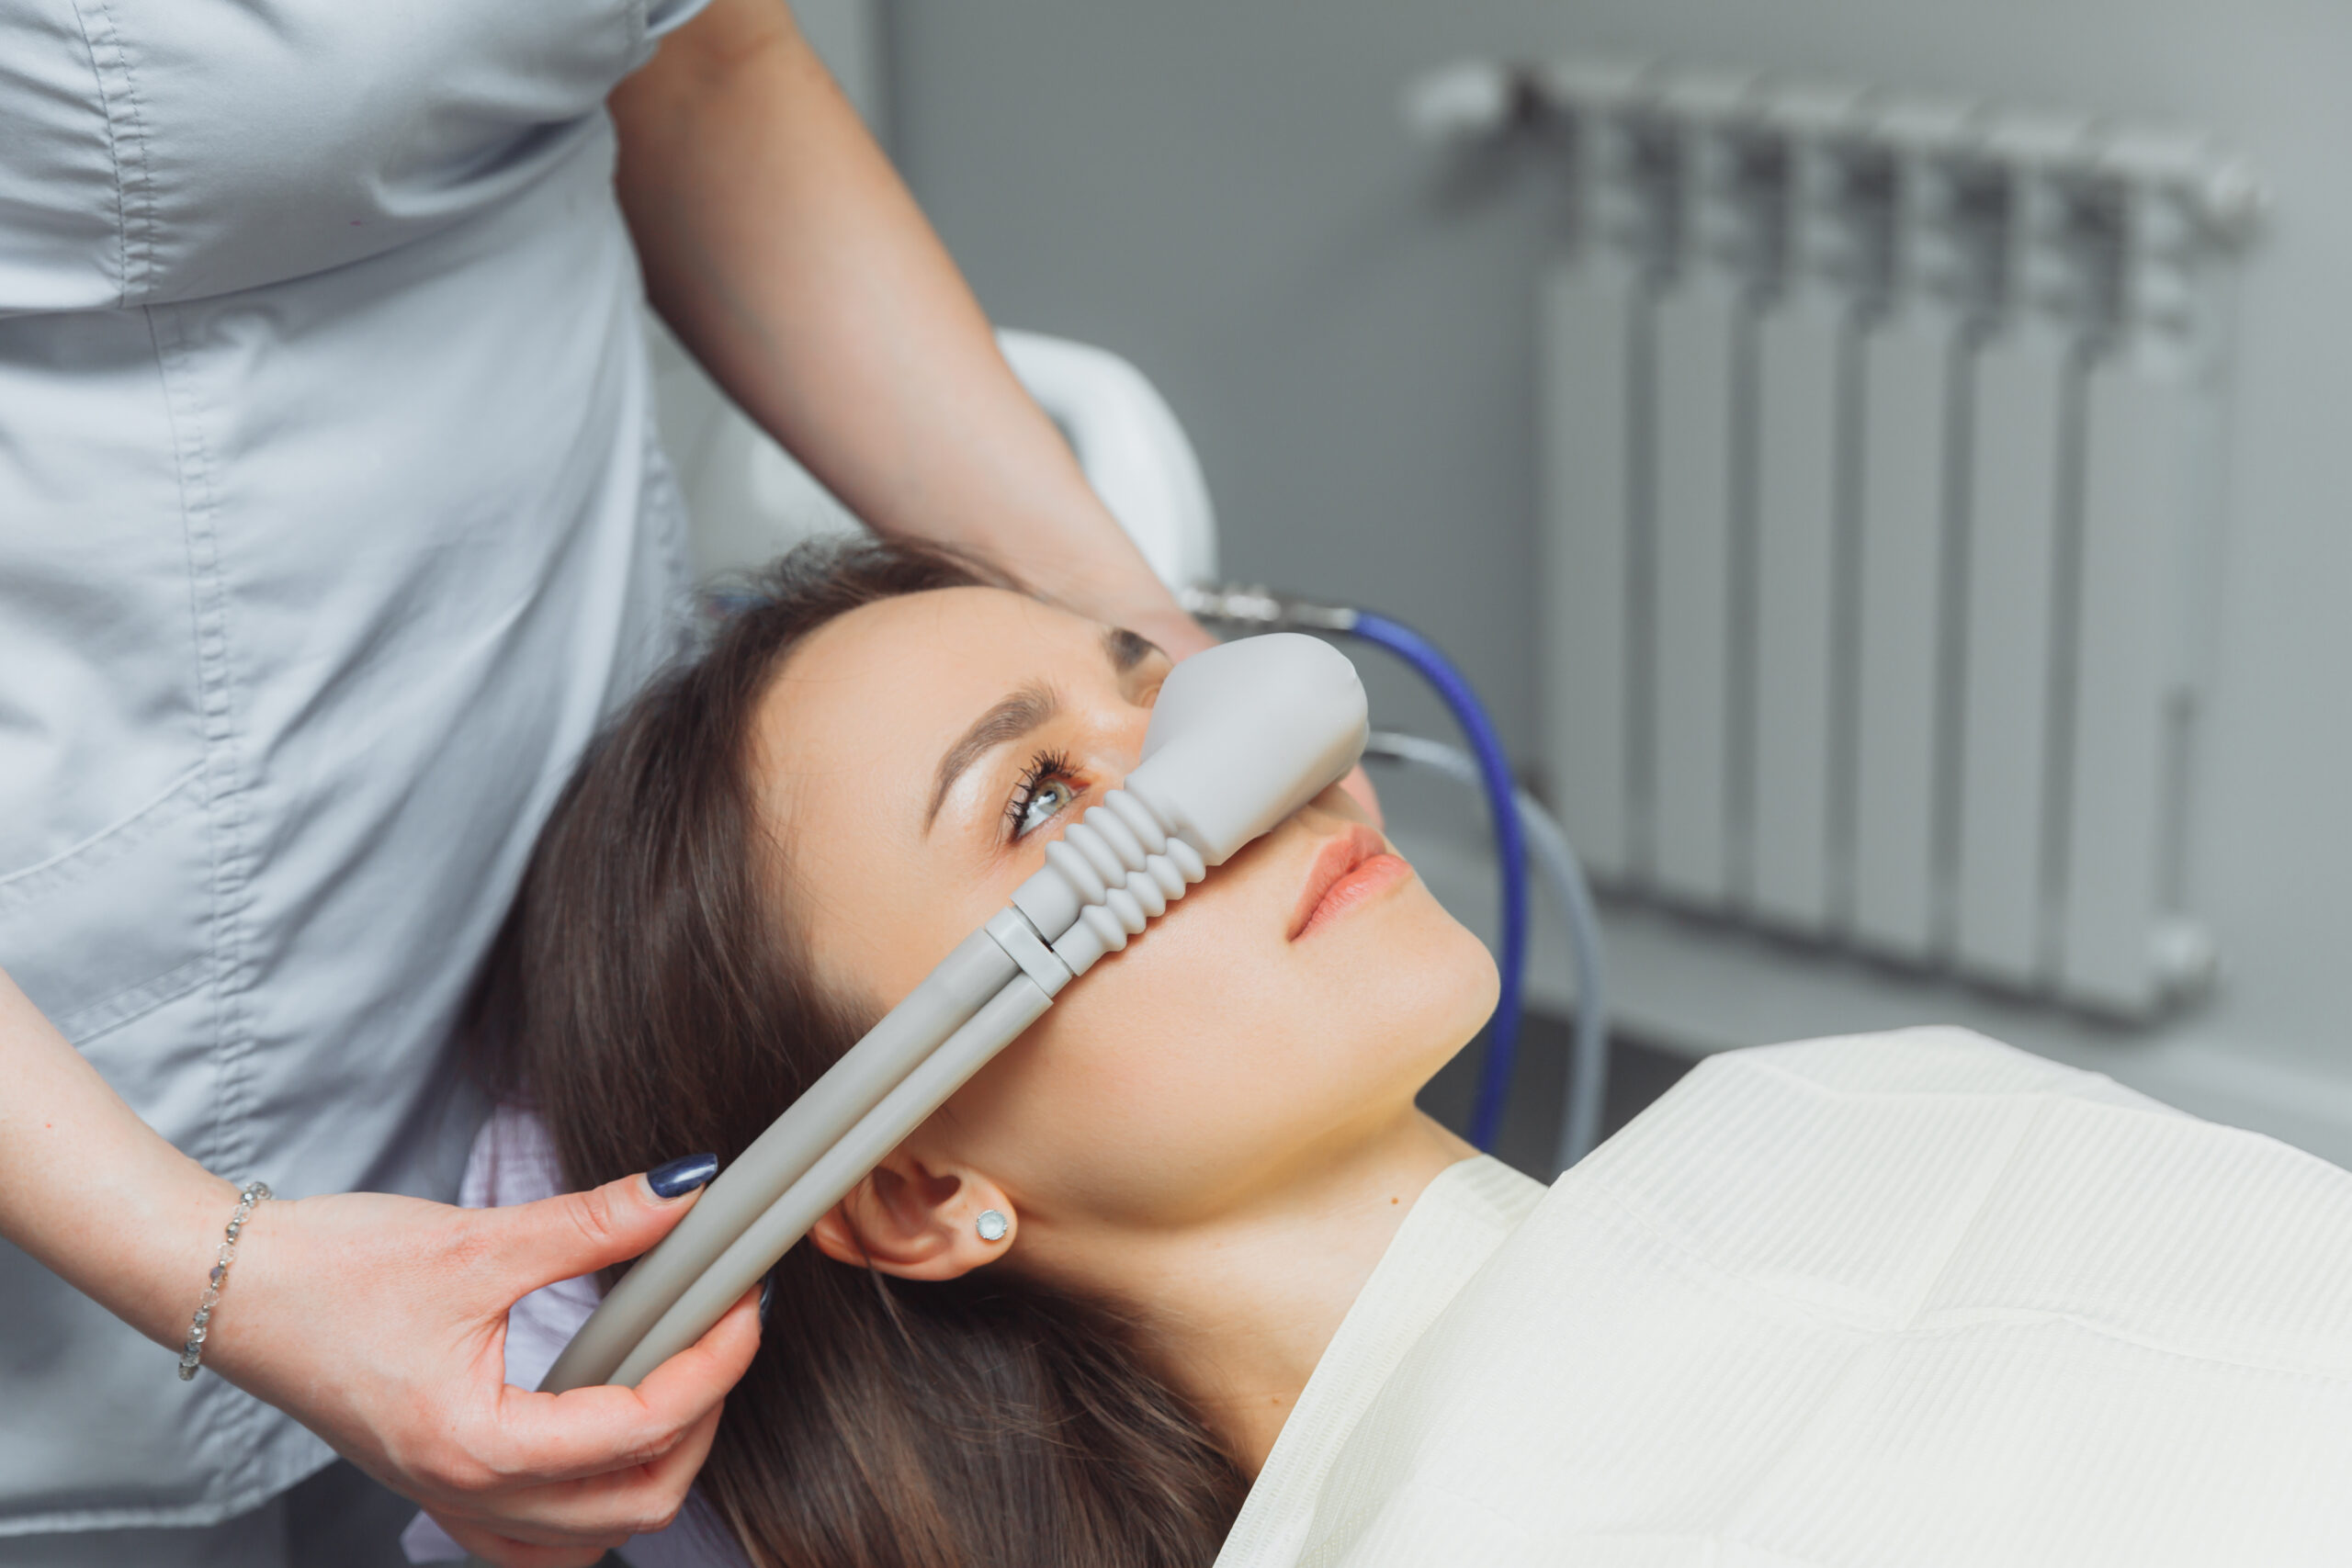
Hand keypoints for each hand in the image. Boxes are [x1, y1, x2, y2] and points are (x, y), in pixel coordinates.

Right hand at [210, 1173, 760, 1567]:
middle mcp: (466, 1494)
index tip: (746, 1299)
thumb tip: (687, 1193)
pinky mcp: (440, 1485)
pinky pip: (538, 1538)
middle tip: (724, 1334)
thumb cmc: (331, 1268)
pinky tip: (608, 1435)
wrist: (232, 1287)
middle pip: (637, 1504)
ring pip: (592, 1538)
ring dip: (654, 1471)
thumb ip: (593, 1223)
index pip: (642, 1427)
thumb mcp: (479, 1239)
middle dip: (703, 1420)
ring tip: (679, 1381)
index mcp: (478, 1445)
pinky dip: (592, 1501)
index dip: (715, 1362)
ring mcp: (450, 1501)